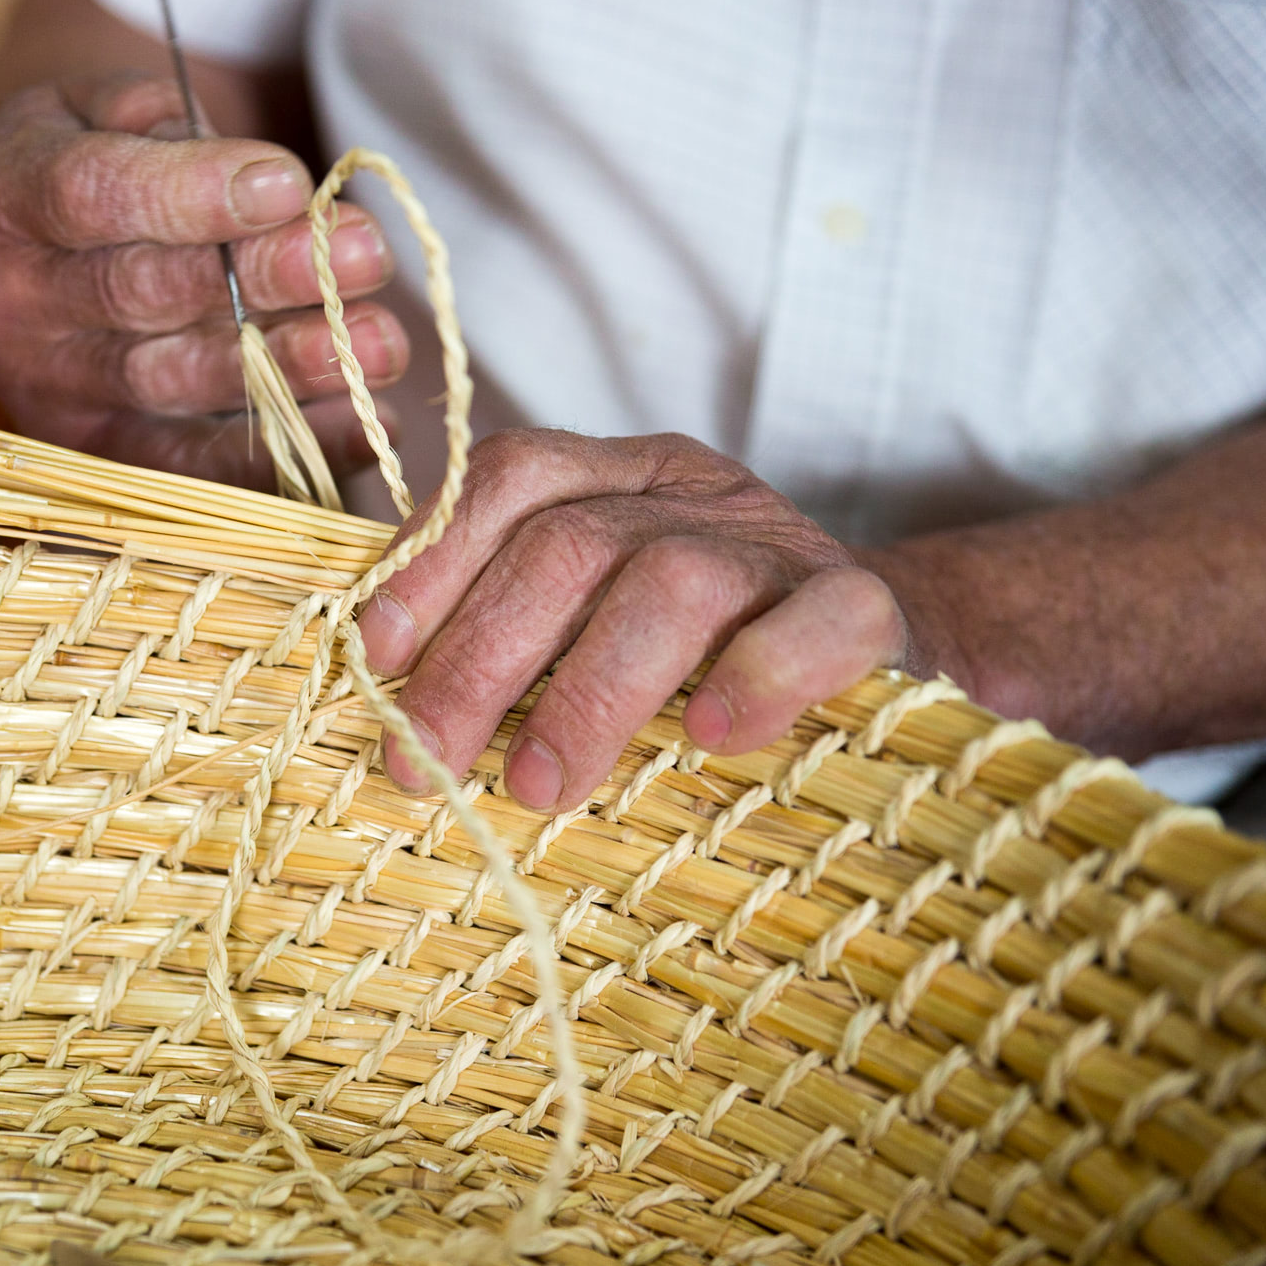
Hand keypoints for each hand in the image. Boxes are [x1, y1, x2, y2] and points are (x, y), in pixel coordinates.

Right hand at [0, 73, 408, 484]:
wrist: (65, 248)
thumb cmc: (115, 163)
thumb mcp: (123, 113)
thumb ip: (180, 133)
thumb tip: (269, 187)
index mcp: (7, 198)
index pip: (91, 195)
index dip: (190, 194)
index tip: (288, 184)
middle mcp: (15, 306)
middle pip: (142, 294)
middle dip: (264, 279)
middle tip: (362, 256)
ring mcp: (57, 393)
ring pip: (176, 387)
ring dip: (289, 369)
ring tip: (381, 342)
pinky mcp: (109, 458)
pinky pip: (199, 470)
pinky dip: (290, 454)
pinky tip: (366, 424)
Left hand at [358, 429, 910, 810]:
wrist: (889, 644)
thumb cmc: (711, 655)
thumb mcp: (601, 622)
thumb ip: (523, 632)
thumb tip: (393, 707)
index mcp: (618, 479)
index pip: (509, 480)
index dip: (431, 562)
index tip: (376, 659)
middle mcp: (691, 492)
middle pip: (566, 546)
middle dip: (478, 658)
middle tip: (425, 761)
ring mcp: (782, 543)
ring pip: (670, 582)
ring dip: (587, 692)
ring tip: (539, 786)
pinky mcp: (868, 605)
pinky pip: (819, 623)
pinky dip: (759, 675)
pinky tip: (711, 737)